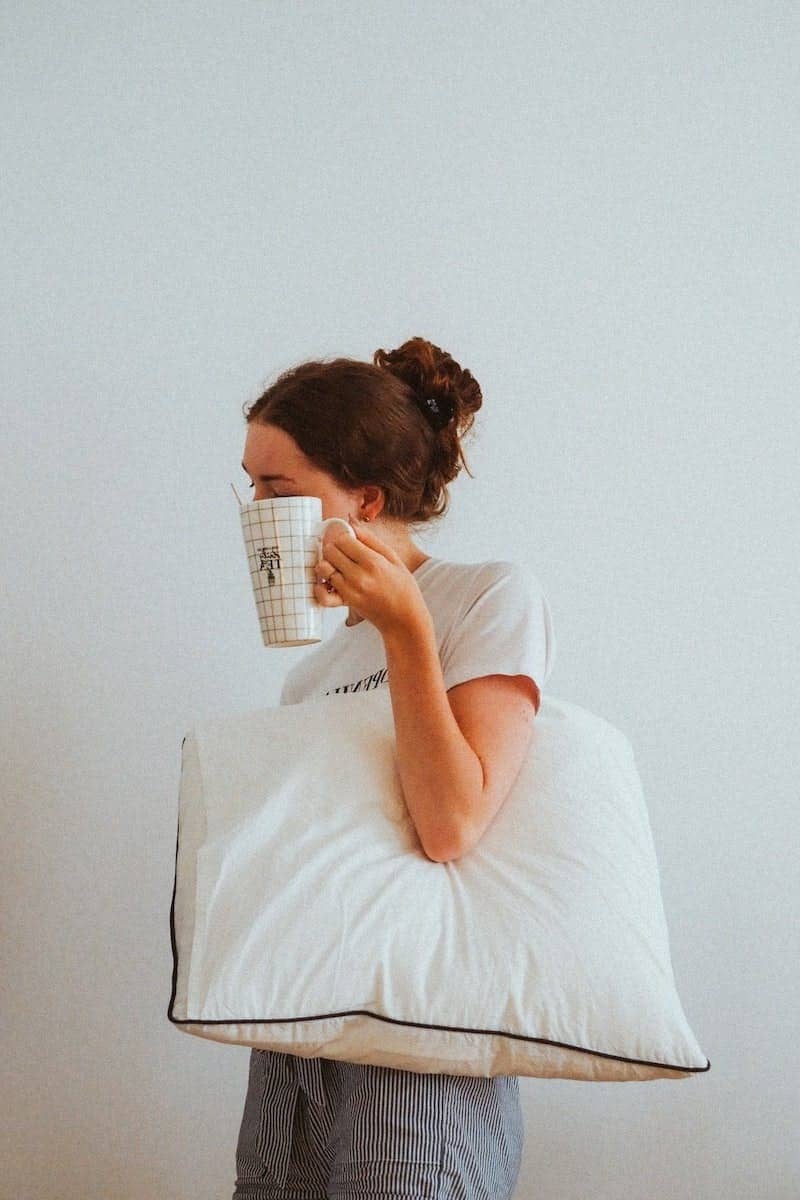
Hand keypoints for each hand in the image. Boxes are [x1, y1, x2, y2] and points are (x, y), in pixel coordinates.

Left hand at [313, 517, 430, 637]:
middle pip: (331, 552)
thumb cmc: (403, 588)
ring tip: (336, 566)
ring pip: (324, 569)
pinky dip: (320, 588)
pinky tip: (327, 583)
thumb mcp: (394, 559)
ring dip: (327, 564)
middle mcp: (359, 576)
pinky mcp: (346, 603)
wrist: (405, 619)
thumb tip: (352, 522)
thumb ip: (371, 540)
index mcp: (373, 561)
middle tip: (340, 551)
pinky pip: (323, 595)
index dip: (342, 536)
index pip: (344, 540)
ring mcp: (351, 591)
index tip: (346, 539)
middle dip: (332, 547)